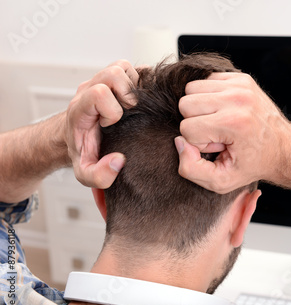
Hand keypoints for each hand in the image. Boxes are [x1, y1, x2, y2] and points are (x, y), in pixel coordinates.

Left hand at [66, 60, 138, 188]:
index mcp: (80, 109)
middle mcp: (88, 90)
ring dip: (133, 85)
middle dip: (128, 94)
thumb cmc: (83, 152)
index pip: (99, 94)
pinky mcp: (111, 78)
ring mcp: (99, 81)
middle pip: (113, 73)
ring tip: (131, 106)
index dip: (112, 110)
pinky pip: (128, 68)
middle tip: (128, 113)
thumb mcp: (86, 173)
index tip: (112, 126)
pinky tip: (136, 100)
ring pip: (121, 66)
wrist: (75, 137)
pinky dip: (138, 80)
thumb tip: (119, 161)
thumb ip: (99, 175)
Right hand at [177, 72, 290, 192]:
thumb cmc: (252, 164)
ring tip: (220, 123)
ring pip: (191, 89)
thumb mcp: (221, 181)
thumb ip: (191, 169)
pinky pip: (206, 80)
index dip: (198, 143)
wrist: (282, 147)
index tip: (219, 148)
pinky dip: (210, 97)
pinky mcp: (241, 77)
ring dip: (200, 108)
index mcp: (234, 123)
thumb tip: (179, 141)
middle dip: (196, 122)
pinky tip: (224, 111)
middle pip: (185, 104)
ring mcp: (240, 85)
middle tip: (218, 134)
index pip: (187, 129)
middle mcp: (237, 99)